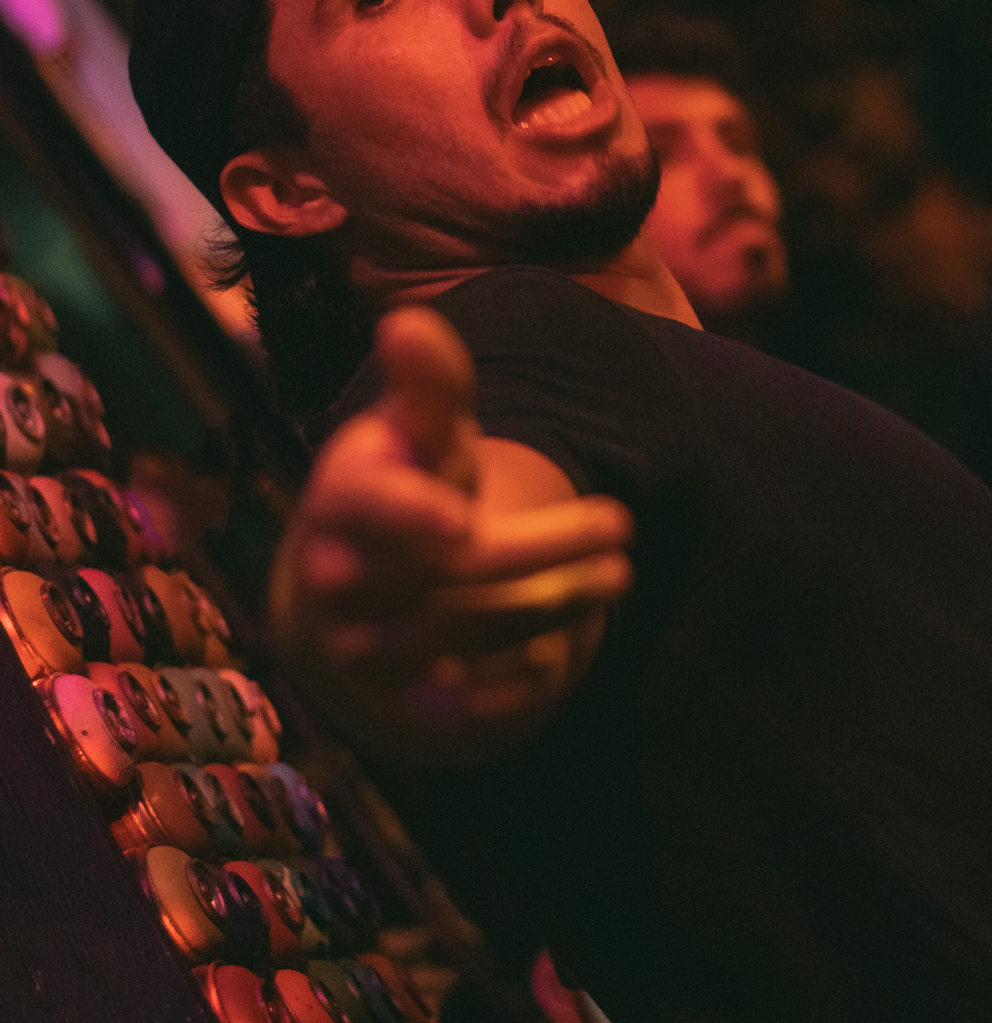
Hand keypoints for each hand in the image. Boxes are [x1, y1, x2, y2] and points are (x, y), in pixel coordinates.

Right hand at [269, 304, 633, 761]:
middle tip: (622, 522)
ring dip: (551, 608)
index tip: (462, 518)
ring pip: (465, 632)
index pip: (369, 507)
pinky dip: (514, 680)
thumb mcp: (416, 434)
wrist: (347, 589)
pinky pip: (457, 702)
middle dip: (544, 549)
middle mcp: (338, 577)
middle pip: (450, 571)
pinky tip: (561, 652)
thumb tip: (407, 321)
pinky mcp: (390, 698)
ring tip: (617, 578)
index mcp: (343, 499)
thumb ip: (429, 385)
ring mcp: (360, 644)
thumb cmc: (402, 487)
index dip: (411, 515)